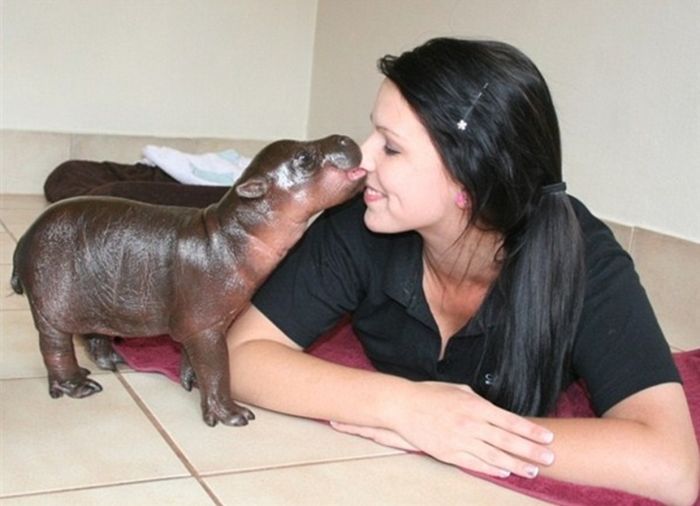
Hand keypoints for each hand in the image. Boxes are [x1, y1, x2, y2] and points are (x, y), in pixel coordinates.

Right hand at [336, 381, 555, 478]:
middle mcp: (471, 424)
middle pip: (507, 441)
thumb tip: (496, 412)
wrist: (404, 406)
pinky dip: (492, 469)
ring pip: (494, 456)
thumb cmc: (432, 394)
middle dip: (531, 450)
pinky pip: (474, 463)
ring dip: (516, 464)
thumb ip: (479, 401)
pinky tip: (505, 472)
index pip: (510, 420)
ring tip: (533, 470)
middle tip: (550, 457)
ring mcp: (460, 440)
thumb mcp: (460, 390)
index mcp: (475, 406)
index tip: (548, 437)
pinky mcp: (449, 453)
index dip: (531, 430)